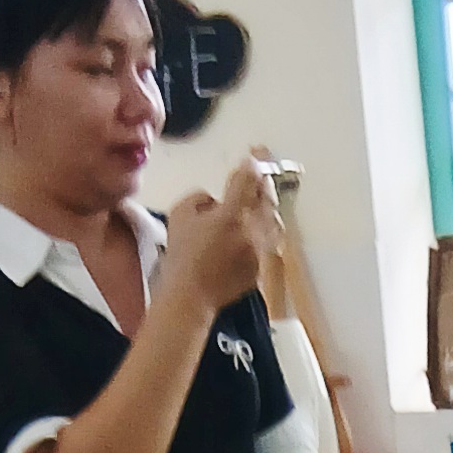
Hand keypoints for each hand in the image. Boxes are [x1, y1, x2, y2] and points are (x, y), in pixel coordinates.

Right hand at [158, 157, 283, 316]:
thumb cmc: (182, 255)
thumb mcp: (180, 213)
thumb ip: (200, 198)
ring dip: (268, 206)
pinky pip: (268, 243)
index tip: (252, 158)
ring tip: (264, 198)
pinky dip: (264, 231)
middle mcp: (252, 230)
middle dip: (264, 182)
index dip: (251, 165)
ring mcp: (259, 250)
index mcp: (232, 213)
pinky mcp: (260, 266)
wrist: (191, 294)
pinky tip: (258, 228)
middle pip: (266, 198)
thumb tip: (214, 200)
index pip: (248, 180)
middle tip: (262, 173)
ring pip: (273, 221)